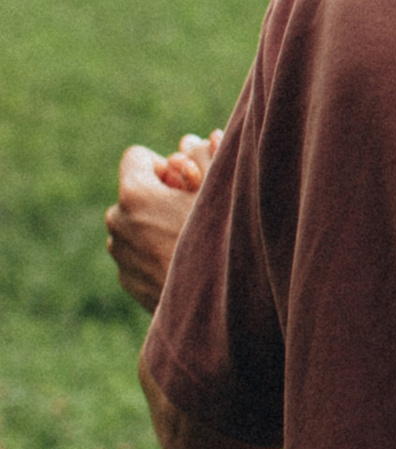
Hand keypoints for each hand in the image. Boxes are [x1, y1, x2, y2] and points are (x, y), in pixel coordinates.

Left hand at [105, 134, 214, 311]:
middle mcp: (117, 222)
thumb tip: (198, 139)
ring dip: (159, 224)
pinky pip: (138, 253)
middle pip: (136, 192)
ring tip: (193, 239)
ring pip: (136, 224)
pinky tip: (186, 263)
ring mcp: (120, 254)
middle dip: (162, 196)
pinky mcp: (127, 280)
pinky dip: (157, 252)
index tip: (187, 181)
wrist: (218, 309)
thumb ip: (208, 155)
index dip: (165, 163)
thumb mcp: (222, 190)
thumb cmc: (224, 241)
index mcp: (134, 195)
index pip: (137, 157)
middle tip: (194, 210)